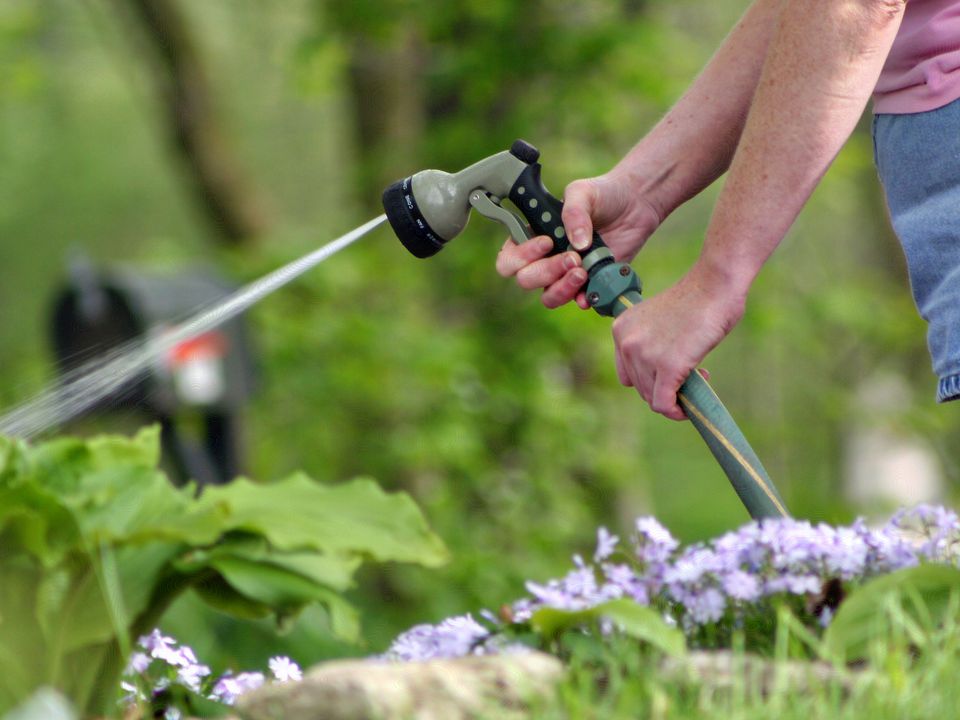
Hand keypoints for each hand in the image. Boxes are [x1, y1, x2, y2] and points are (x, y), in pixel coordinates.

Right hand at [496, 172, 662, 308]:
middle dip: (547, 271)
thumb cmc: (602, 194)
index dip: (522, 256)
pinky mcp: (588, 284)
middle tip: (573, 258)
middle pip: (526, 279)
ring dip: (562, 288)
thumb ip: (573, 212)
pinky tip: (592, 290)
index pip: (509, 258)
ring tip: (583, 272)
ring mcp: (565, 274)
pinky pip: (578, 301)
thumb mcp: (583, 192)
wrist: (634, 205)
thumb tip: (576, 244)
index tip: (547, 242)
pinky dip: (584, 299)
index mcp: (532, 236)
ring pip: (548, 296)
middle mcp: (544, 258)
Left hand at [612, 263, 744, 420]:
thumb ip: (651, 346)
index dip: (650, 379)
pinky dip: (676, 412)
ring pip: (652, 398)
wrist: (714, 286)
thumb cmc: (696, 300)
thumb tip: (661, 381)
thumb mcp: (658, 322)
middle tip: (694, 375)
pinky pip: (663, 404)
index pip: (627, 373)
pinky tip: (689, 408)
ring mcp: (644, 355)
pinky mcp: (666, 367)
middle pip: (640, 388)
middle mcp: (626, 343)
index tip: (672, 373)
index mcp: (621, 330)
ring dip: (675, 398)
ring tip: (700, 379)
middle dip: (665, 388)